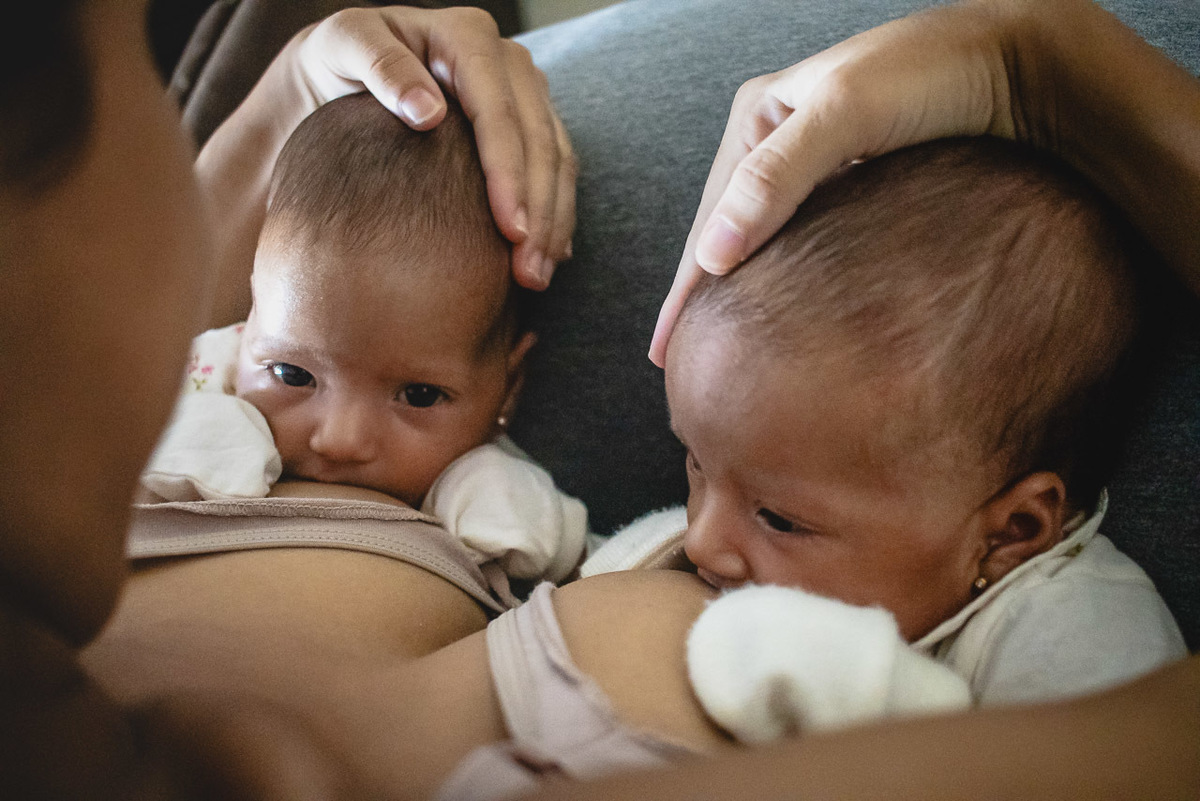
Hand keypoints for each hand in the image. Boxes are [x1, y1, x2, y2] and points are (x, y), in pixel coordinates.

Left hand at [291, 6, 575, 288]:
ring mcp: (524, 93)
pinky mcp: (529, 123)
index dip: (509, 175)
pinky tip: (549, 254)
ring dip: (554, 221)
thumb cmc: (341, 57)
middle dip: (540, 211)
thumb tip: (429, 113)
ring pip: (557, 160)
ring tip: (538, 275)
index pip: (500, 114)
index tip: (510, 230)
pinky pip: (556, 169)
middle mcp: (508, 62)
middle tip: (529, 272)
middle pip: (540, 142)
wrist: (344, 71)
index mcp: (468, 37)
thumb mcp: (344, 45)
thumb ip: (381, 67)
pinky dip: (555, 214)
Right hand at [648, 0, 1018, 364]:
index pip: (707, 220)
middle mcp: (780, 141)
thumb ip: (775, 179)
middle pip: (729, 233)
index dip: (684, 288)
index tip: (666, 350)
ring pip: (768, 241)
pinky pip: (808, 242)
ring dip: (747, 290)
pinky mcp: (858, 185)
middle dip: (705, 293)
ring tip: (724, 344)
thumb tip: (711, 258)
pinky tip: (784, 310)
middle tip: (682, 361)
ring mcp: (819, 166)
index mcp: (759, 116)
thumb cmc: (932, 72)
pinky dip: (790, 279)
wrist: (1020, 62)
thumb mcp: (844, 113)